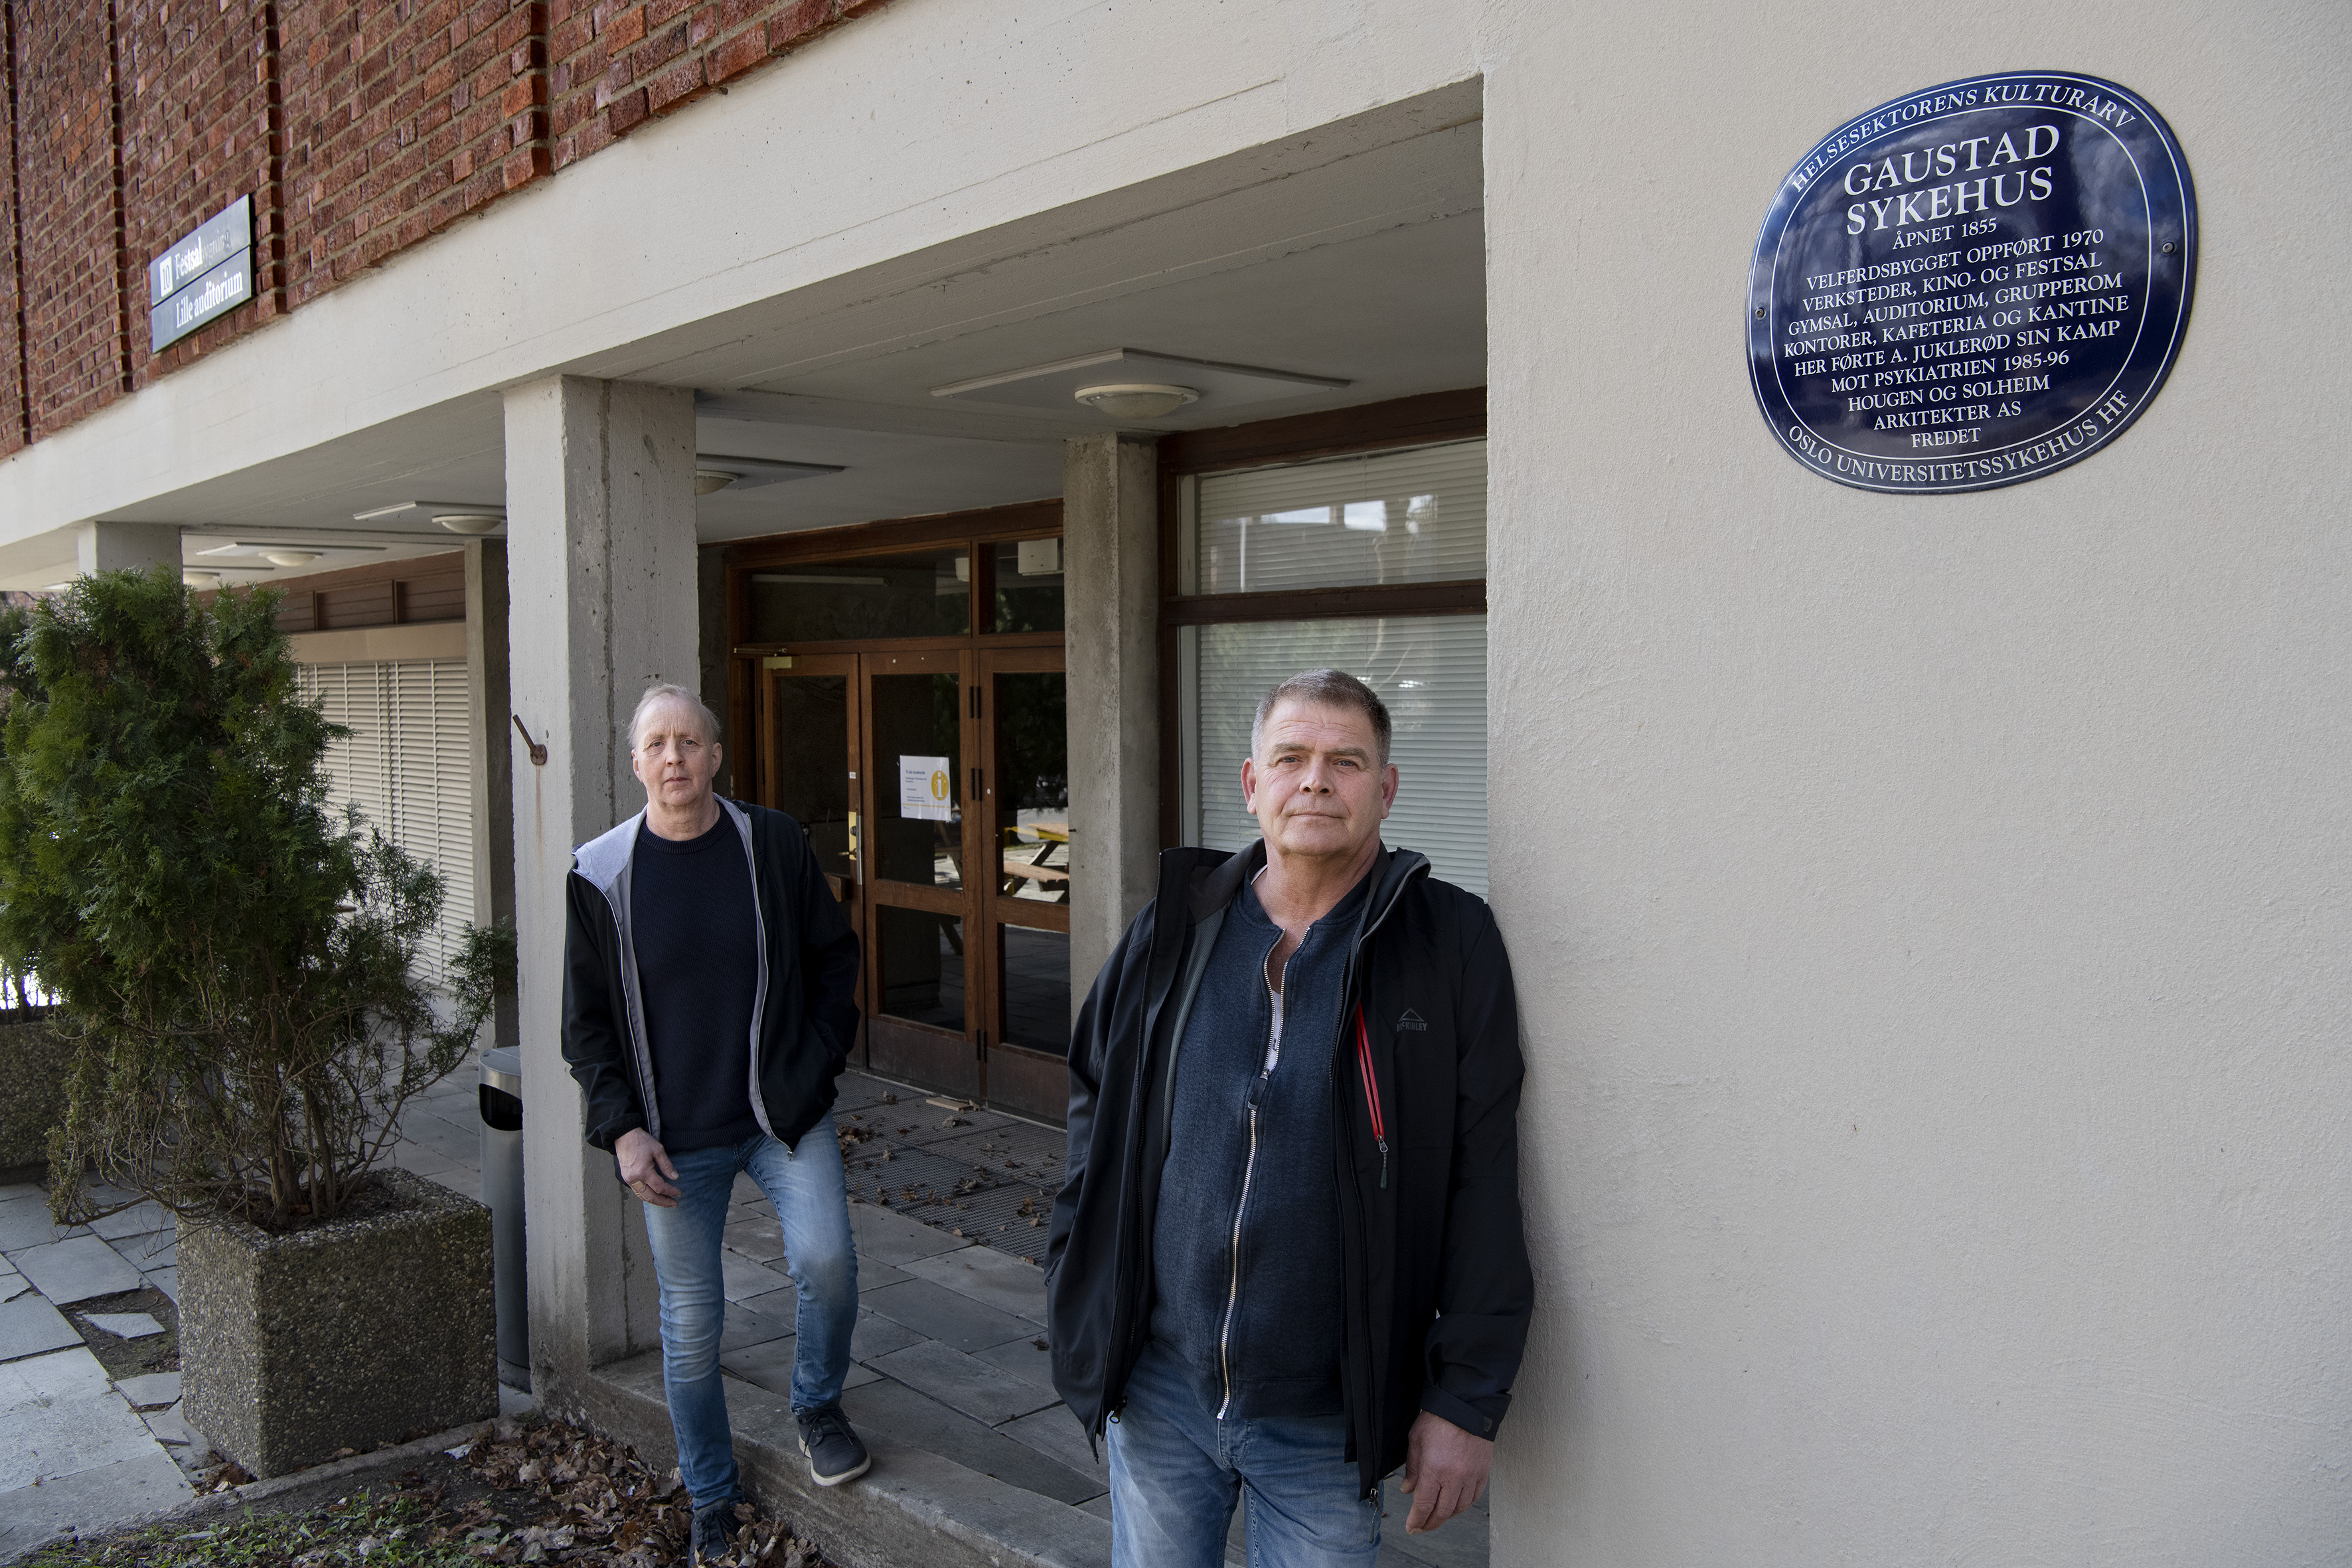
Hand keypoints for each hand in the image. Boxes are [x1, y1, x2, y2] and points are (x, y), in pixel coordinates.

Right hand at [616, 1128, 680, 1207]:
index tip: (679, 1193)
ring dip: (655, 1201)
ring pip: (642, 1196)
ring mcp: (629, 1179)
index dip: (670, 1192)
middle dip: (663, 1202)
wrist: (624, 1136)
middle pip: (650, 1197)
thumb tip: (675, 1177)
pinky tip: (654, 1195)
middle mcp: (635, 1179)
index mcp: (643, 1171)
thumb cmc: (641, 1141)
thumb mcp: (658, 1150)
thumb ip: (667, 1165)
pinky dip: (646, 1196)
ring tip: (665, 1202)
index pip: (659, 1187)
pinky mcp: (626, 1178)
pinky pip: (637, 1192)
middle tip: (674, 1204)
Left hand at [1396, 1410, 1490, 1533]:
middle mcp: (1454, 1477)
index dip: (1417, 1520)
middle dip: (1431, 1523)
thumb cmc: (1439, 1419)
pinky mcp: (1483, 1472)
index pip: (1424, 1505)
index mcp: (1434, 1470)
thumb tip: (1408, 1489)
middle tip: (1422, 1527)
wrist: (1465, 1406)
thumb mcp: (1416, 1441)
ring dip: (1447, 1516)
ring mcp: (1471, 1476)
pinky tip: (1457, 1505)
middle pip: (1443, 1512)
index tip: (1412, 1527)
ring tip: (1438, 1517)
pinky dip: (1464, 1505)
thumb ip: (1412, 1469)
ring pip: (1460, 1507)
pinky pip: (1475, 1497)